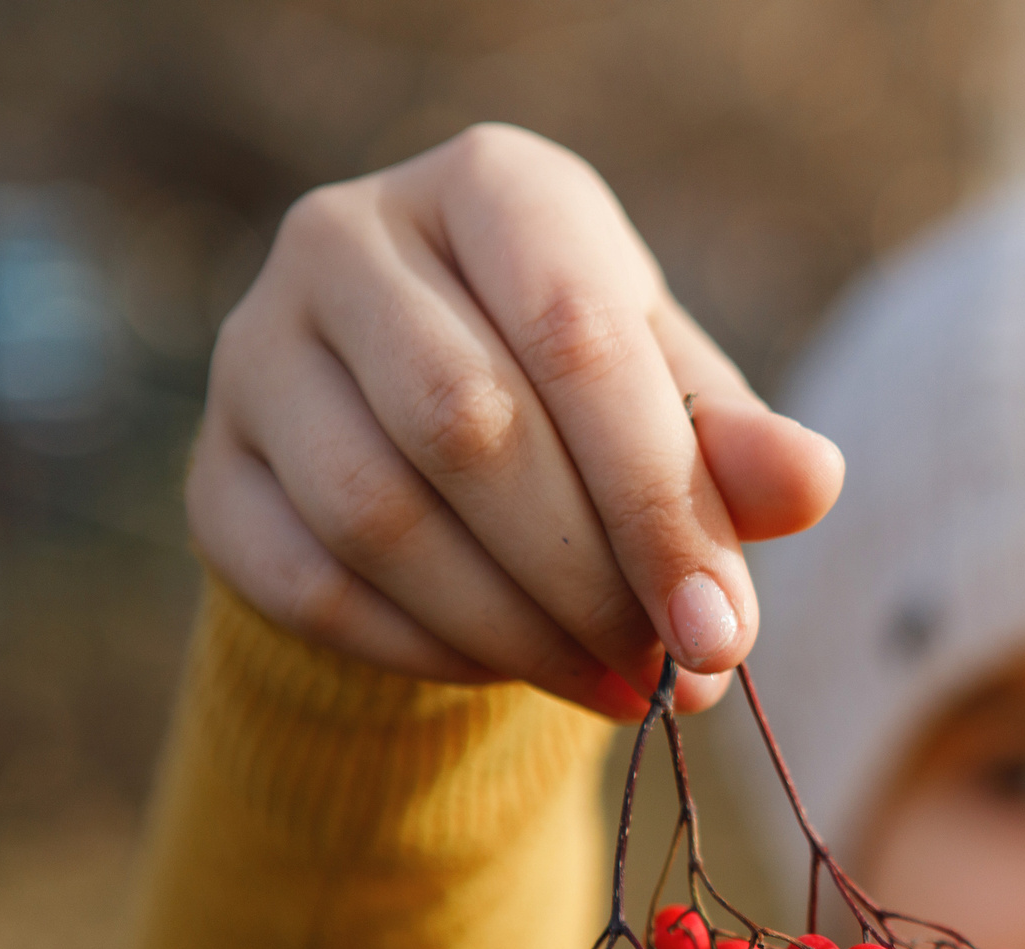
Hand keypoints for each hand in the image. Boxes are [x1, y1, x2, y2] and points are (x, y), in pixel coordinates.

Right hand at [187, 123, 843, 719]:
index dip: (657, 501)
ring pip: (378, 517)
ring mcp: (254, 352)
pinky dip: (431, 651)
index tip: (722, 629)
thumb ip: (738, 444)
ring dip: (516, 630)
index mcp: (493, 188)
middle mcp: (347, 238)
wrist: (435, 441)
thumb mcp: (678, 407)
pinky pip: (314, 586)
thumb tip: (811, 482)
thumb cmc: (589, 404)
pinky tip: (514, 672)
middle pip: (470, 430)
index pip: (576, 339)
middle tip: (672, 674)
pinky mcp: (214, 473)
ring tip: (614, 684)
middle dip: (591, 580)